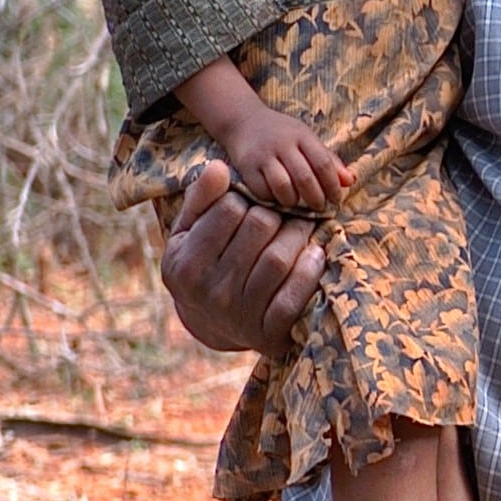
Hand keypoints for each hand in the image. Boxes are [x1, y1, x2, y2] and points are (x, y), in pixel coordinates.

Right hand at [160, 161, 323, 353]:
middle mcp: (209, 292)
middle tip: (287, 211)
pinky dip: (309, 271)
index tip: (254, 203)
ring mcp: (239, 314)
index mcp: (185, 264)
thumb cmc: (204, 264)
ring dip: (299, 235)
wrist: (213, 325)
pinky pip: (293, 296)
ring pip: (278, 258)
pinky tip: (315, 254)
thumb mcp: (189, 234)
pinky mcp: (267, 333)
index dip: (248, 199)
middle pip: (260, 228)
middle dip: (278, 212)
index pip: (229, 209)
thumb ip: (201, 200)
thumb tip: (218, 167)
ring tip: (303, 227)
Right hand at [222, 107, 351, 211]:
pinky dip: (273, 200)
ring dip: (294, 202)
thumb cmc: (281, 133)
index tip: (337, 199)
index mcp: (302, 136)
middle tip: (320, 207)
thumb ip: (328, 159)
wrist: (242, 121)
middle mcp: (282, 144)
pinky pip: (262, 191)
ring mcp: (262, 155)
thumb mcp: (306, 139)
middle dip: (316, 198)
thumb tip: (350, 181)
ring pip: (283, 187)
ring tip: (299, 205)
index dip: (333, 185)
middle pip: (305, 178)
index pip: (323, 163)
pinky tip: (278, 201)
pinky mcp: (246, 167)